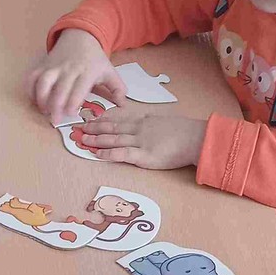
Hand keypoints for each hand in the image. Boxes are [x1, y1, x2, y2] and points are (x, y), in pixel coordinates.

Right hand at [28, 29, 125, 124]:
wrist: (80, 36)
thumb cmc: (95, 59)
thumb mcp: (110, 71)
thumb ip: (117, 88)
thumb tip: (123, 105)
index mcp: (86, 72)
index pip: (78, 90)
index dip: (72, 104)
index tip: (71, 114)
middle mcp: (69, 69)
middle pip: (59, 90)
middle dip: (55, 107)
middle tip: (55, 121)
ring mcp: (54, 66)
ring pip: (43, 82)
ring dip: (41, 99)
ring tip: (43, 111)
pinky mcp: (43, 65)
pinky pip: (33, 77)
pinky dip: (30, 89)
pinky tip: (35, 100)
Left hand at [76, 107, 205, 168]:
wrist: (196, 138)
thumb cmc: (186, 132)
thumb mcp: (165, 122)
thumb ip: (153, 125)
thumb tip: (146, 126)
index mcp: (144, 121)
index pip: (119, 119)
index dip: (103, 120)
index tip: (91, 120)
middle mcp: (139, 129)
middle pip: (112, 128)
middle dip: (94, 128)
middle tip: (79, 128)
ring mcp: (140, 141)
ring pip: (113, 139)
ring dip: (96, 140)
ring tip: (82, 140)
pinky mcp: (144, 155)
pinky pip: (122, 154)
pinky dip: (107, 154)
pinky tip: (96, 154)